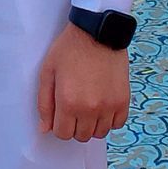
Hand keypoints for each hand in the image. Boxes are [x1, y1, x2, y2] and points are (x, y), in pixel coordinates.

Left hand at [37, 22, 130, 141]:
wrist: (97, 32)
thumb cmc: (69, 49)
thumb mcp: (47, 72)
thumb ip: (44, 103)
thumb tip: (45, 129)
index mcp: (68, 102)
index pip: (63, 134)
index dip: (59, 125)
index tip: (61, 113)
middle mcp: (90, 109)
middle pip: (82, 136)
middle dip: (75, 126)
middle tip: (74, 108)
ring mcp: (109, 106)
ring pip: (100, 133)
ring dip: (92, 124)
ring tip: (89, 106)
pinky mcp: (123, 100)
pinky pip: (118, 124)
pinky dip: (110, 119)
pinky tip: (103, 105)